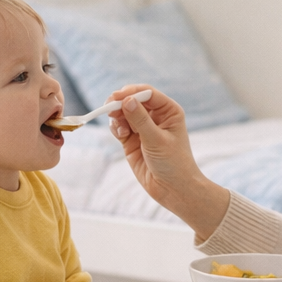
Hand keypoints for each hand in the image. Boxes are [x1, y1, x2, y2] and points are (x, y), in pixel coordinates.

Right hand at [107, 85, 229, 240]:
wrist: (172, 189)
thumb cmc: (173, 163)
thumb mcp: (157, 140)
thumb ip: (140, 120)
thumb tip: (126, 100)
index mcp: (168, 111)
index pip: (147, 94)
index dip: (131, 92)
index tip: (117, 97)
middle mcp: (156, 117)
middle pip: (133, 101)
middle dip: (120, 103)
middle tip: (108, 107)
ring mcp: (143, 129)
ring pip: (124, 113)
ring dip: (117, 116)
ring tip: (118, 127)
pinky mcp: (132, 141)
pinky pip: (120, 127)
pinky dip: (116, 127)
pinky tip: (119, 133)